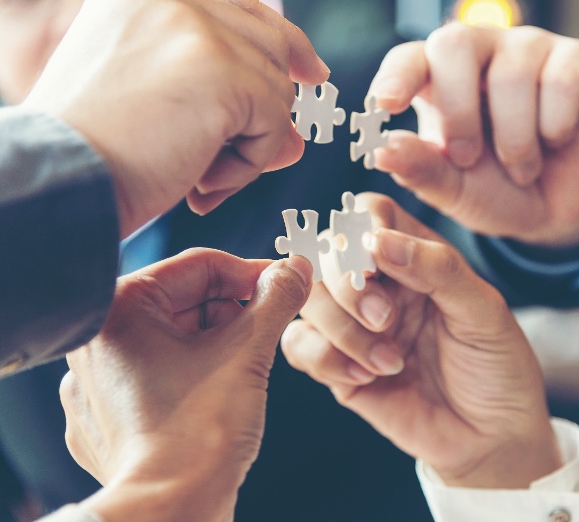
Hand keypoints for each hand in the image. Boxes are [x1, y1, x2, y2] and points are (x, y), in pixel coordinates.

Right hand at [22, 0, 328, 237]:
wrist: (63, 183)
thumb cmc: (97, 152)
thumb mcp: (167, 109)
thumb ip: (234, 104)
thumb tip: (297, 140)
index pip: (240, 7)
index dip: (282, 43)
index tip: (311, 72)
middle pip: (269, 46)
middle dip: (268, 107)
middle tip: (245, 153)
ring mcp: (198, 27)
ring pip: (276, 88)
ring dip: (250, 143)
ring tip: (198, 172)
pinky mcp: (223, 70)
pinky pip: (275, 122)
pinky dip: (250, 162)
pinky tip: (201, 177)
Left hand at [60, 249, 312, 521]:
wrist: (170, 513)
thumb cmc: (197, 435)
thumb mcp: (249, 351)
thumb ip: (277, 298)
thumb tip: (297, 269)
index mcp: (118, 310)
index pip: (200, 266)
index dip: (252, 273)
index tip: (285, 285)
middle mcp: (96, 340)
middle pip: (186, 301)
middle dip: (234, 314)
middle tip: (267, 332)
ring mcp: (98, 382)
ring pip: (174, 338)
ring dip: (217, 344)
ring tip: (242, 370)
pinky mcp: (106, 416)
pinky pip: (157, 375)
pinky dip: (192, 375)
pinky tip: (214, 396)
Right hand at [282, 194, 560, 487]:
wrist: (492, 438)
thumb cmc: (497, 367)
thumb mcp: (483, 312)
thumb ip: (437, 269)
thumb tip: (378, 239)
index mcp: (416, 258)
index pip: (368, 214)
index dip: (359, 229)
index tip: (374, 264)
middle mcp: (380, 284)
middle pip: (326, 253)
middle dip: (347, 287)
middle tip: (384, 319)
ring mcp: (354, 324)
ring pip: (307, 298)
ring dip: (340, 328)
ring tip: (387, 361)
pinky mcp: (337, 364)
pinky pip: (299, 345)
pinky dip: (325, 358)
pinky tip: (365, 378)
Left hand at [369, 24, 578, 247]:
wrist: (558, 213)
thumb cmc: (496, 193)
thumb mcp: (455, 191)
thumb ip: (421, 169)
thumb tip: (383, 150)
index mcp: (438, 79)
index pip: (410, 58)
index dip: (396, 76)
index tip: (385, 104)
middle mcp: (482, 53)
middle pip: (455, 44)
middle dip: (458, 109)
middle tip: (467, 158)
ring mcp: (530, 50)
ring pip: (513, 74)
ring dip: (515, 139)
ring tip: (522, 169)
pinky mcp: (578, 61)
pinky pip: (562, 81)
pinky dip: (555, 126)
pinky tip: (556, 141)